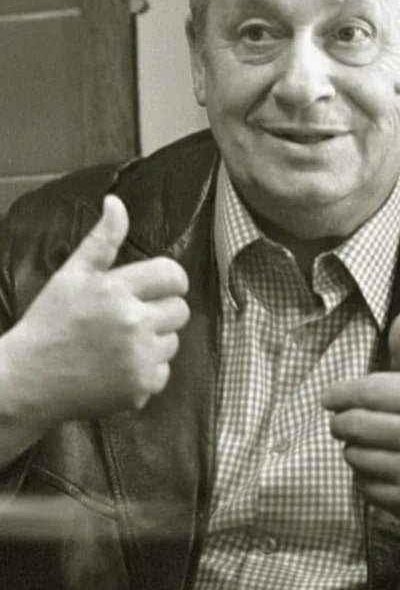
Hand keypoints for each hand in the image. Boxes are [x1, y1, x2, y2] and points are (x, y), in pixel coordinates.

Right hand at [1, 195, 189, 428]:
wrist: (29, 381)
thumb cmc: (50, 323)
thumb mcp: (71, 275)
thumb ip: (102, 240)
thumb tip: (116, 202)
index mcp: (117, 289)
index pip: (175, 276)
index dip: (169, 282)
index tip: (155, 289)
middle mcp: (133, 322)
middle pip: (180, 310)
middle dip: (160, 311)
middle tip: (129, 319)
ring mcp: (139, 357)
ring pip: (173, 341)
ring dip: (154, 342)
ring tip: (120, 344)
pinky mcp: (142, 387)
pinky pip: (163, 371)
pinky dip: (146, 371)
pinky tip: (118, 368)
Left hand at [322, 311, 399, 527]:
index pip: (370, 391)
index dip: (341, 394)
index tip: (328, 398)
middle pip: (354, 424)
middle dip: (341, 422)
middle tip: (343, 423)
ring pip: (355, 456)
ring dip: (353, 450)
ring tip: (369, 445)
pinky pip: (364, 486)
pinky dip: (364, 477)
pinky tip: (381, 469)